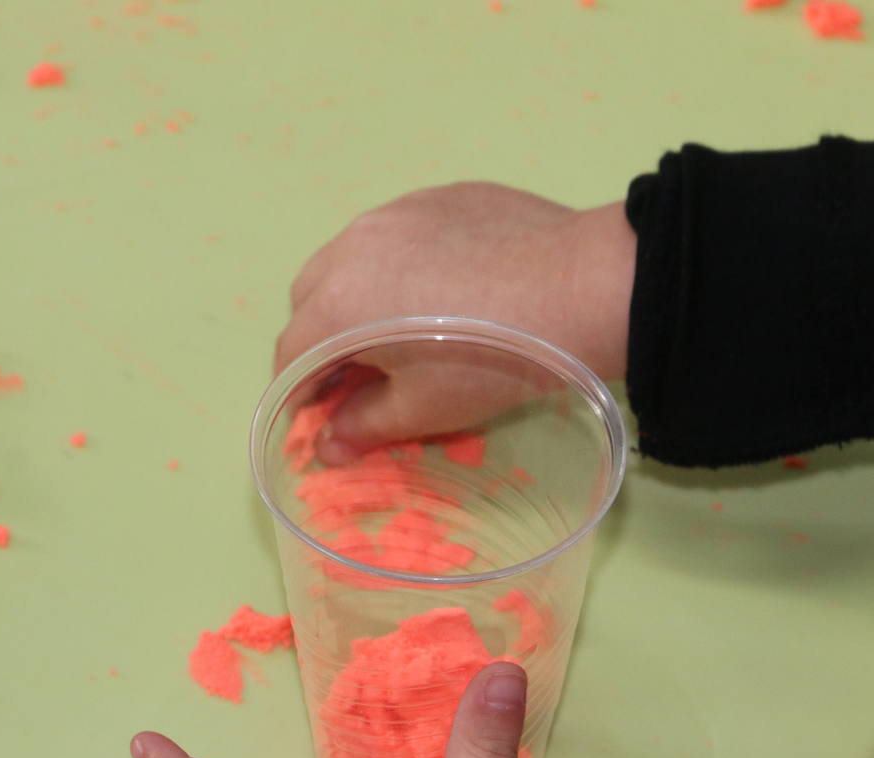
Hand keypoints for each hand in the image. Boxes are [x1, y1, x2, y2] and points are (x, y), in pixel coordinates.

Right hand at [275, 182, 634, 463]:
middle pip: (311, 298)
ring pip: (351, 258)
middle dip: (323, 337)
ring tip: (404, 325)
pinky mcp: (440, 195)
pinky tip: (447, 288)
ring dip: (358, 295)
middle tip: (364, 373)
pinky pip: (399, 233)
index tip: (321, 415)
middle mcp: (353, 246)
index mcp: (338, 303)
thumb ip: (363, 426)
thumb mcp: (425, 408)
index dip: (299, 392)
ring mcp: (396, 211)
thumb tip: (326, 445)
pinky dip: (401, 264)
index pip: (292, 353)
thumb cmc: (495, 361)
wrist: (581, 287)